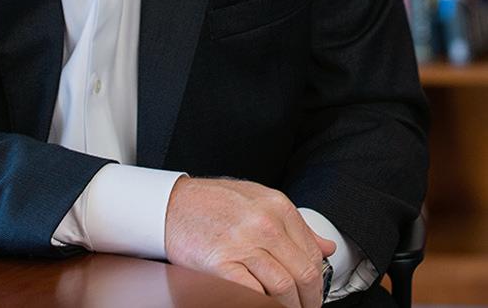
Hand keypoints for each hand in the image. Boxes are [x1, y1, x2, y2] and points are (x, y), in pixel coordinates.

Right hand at [165, 177, 335, 307]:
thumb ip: (293, 223)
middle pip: (304, 274)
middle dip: (310, 300)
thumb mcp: (256, 198)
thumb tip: (325, 246)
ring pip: (284, 288)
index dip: (318, 280)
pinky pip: (255, 295)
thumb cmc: (210, 202)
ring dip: (289, 306)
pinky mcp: (222, 264)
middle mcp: (264, 223)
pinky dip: (263, 304)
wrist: (170, 204)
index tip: (313, 292)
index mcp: (276, 206)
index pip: (313, 252)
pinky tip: (262, 302)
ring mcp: (243, 244)